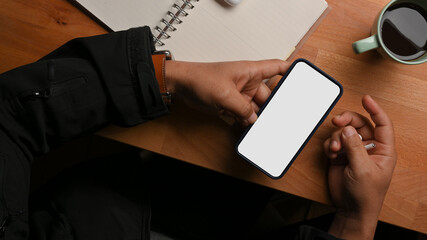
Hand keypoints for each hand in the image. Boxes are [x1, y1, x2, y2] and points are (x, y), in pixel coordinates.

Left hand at [165, 60, 289, 124]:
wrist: (182, 86)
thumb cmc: (201, 79)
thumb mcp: (225, 95)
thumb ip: (243, 109)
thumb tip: (255, 120)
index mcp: (250, 71)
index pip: (276, 67)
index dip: (290, 71)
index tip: (302, 78)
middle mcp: (248, 83)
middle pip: (268, 96)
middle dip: (273, 108)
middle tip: (282, 120)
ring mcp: (240, 95)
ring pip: (257, 109)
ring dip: (259, 119)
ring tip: (267, 130)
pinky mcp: (231, 105)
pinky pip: (245, 115)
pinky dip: (248, 123)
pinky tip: (252, 131)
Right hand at [323, 95, 396, 238]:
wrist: (351, 208)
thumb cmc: (366, 194)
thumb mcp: (363, 169)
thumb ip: (355, 147)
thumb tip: (348, 129)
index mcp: (383, 150)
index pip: (382, 123)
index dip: (375, 110)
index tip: (365, 99)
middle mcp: (369, 147)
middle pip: (359, 123)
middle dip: (347, 121)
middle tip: (336, 121)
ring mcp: (354, 150)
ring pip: (343, 132)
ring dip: (336, 138)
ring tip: (334, 150)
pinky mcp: (341, 156)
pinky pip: (333, 142)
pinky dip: (330, 146)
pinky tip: (331, 156)